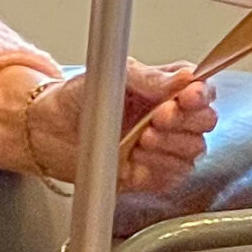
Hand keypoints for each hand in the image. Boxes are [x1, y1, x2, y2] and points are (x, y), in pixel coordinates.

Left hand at [28, 63, 217, 194]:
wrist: (47, 129)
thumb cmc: (77, 98)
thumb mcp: (113, 75)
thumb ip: (150, 77)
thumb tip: (183, 78)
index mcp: (167, 89)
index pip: (202, 91)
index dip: (200, 95)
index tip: (187, 96)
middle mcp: (171, 118)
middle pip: (205, 122)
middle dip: (185, 120)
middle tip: (158, 117)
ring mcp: (163, 148)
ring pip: (193, 150)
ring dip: (170, 145)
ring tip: (142, 137)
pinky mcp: (152, 174)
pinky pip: (173, 176)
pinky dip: (158, 167)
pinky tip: (137, 157)